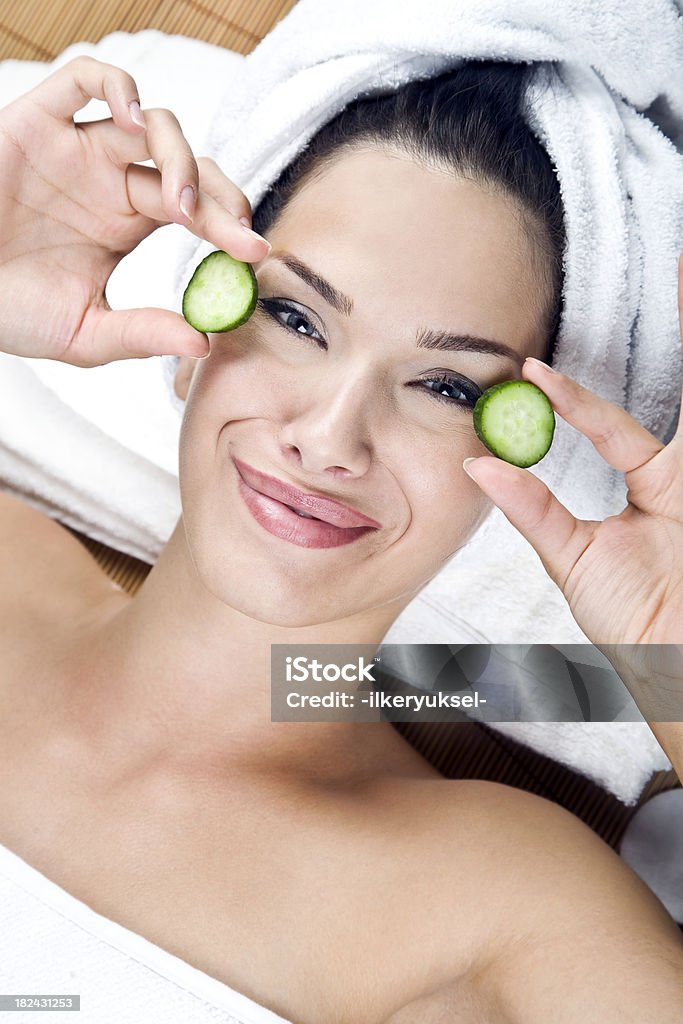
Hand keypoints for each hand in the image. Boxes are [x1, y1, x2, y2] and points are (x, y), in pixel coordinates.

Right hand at [0, 56, 268, 365]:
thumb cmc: (8, 310)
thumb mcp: (84, 333)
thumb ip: (141, 334)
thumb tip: (203, 343)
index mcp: (127, 222)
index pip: (196, 210)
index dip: (230, 226)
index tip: (258, 253)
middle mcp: (111, 181)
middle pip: (187, 165)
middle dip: (220, 195)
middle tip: (237, 231)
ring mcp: (79, 149)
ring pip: (153, 123)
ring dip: (180, 157)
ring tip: (182, 208)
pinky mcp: (41, 120)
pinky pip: (87, 79)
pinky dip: (118, 87)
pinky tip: (134, 122)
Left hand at [463, 253, 682, 715]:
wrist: (676, 663)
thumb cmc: (637, 623)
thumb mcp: (574, 558)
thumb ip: (534, 508)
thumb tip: (478, 466)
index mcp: (651, 487)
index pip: (610, 424)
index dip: (574, 397)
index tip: (531, 368)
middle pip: (674, 386)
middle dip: (672, 327)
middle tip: (668, 261)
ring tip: (678, 264)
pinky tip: (678, 294)